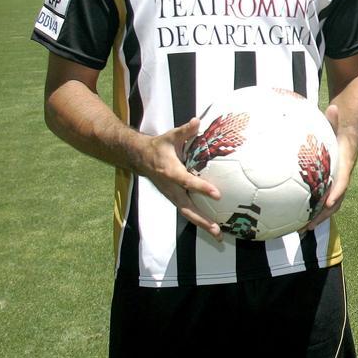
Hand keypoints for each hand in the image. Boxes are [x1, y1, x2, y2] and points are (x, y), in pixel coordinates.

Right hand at [129, 117, 222, 238]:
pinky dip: (199, 219)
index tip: (217, 194)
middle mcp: (171, 188)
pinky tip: (212, 227)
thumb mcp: (170, 136)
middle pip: (187, 207)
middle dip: (202, 219)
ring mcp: (171, 196)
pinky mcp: (174, 198)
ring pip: (187, 213)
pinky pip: (187, 211)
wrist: (139, 158)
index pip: (187, 182)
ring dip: (202, 224)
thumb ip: (185, 131)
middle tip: (217, 229)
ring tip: (218, 236)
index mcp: (171, 172)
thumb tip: (197, 121)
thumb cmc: (159, 146)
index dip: (201, 188)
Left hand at [305, 104, 356, 231]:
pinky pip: (318, 198)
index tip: (328, 202)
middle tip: (307, 226)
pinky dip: (308, 208)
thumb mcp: (338, 122)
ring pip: (327, 204)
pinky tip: (290, 215)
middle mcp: (341, 177)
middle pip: (335, 201)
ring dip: (314, 217)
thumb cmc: (341, 126)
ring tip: (297, 229)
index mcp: (344, 165)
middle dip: (323, 215)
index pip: (342, 181)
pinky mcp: (328, 184)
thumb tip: (333, 106)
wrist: (354, 132)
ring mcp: (335, 182)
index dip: (336, 192)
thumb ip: (334, 118)